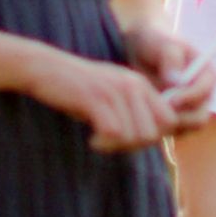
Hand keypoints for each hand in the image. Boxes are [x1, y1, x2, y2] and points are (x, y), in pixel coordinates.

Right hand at [25, 45, 178, 153]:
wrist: (46, 69)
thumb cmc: (78, 89)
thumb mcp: (112, 95)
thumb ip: (134, 111)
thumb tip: (152, 139)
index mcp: (141, 84)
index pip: (169, 120)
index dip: (153, 138)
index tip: (129, 140)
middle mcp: (133, 85)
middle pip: (152, 134)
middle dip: (133, 146)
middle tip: (112, 143)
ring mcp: (115, 91)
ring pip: (134, 136)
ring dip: (116, 147)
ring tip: (100, 141)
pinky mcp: (96, 98)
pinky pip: (113, 134)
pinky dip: (102, 143)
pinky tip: (92, 139)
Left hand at [125, 22, 215, 129]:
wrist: (140, 49)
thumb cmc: (155, 41)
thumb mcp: (162, 44)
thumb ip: (171, 59)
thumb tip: (177, 81)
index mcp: (207, 75)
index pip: (205, 92)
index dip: (190, 97)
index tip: (171, 98)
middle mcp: (202, 96)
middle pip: (199, 118)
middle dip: (179, 118)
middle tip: (156, 114)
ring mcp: (189, 110)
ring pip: (184, 129)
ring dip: (166, 126)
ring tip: (145, 115)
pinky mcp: (174, 120)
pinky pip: (170, 132)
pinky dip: (157, 130)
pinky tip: (141, 119)